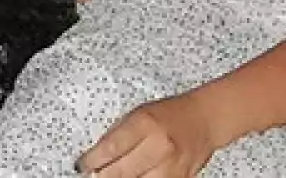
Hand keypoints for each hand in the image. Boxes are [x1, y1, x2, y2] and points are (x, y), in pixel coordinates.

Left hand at [79, 94, 220, 176]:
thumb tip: (97, 155)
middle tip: (92, 176)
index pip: (111, 147)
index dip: (92, 160)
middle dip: (102, 176)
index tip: (81, 166)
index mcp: (145, 124)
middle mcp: (160, 146)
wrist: (204, 120)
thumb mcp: (138, 114)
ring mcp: (172, 167)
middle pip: (122, 171)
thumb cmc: (169, 114)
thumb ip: (118, 134)